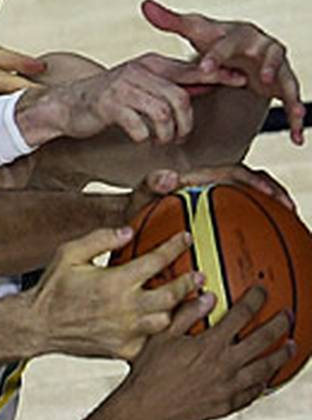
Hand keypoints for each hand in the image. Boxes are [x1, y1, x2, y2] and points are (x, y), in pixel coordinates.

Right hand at [16, 52, 244, 146]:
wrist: (65, 106)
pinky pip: (139, 125)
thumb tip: (205, 86)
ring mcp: (122, 86)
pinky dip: (144, 137)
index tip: (240, 81)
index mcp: (149, 64)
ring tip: (161, 140)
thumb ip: (170, 86)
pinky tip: (141, 139)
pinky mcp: (109, 105)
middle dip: (185, 122)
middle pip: (180, 97)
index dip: (217, 76)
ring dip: (166, 133)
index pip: (190, 69)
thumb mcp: (140, 87)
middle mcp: (138, 70)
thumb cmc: (106, 100)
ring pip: (162, 112)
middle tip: (179, 137)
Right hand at [30, 227, 200, 359]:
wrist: (38, 326)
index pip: (156, 261)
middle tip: (200, 275)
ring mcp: (127, 332)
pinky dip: (159, 331)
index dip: (174, 247)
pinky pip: (152, 340)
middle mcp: (126, 308)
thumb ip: (99, 239)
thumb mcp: (69, 254)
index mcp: (115, 282)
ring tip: (193, 301)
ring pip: (167, 321)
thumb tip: (128, 231)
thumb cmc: (52, 289)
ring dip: (181, 309)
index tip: (185, 239)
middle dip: (189, 282)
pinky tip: (165, 323)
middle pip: (172, 294)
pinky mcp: (125, 350)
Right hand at [84, 287, 294, 419]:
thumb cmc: (149, 374)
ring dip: (281, 354)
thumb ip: (185, 315)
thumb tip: (205, 298)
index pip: (241, 315)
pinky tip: (267, 377)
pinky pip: (254, 392)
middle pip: (262, 340)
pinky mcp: (228, 404)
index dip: (255, 300)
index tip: (261, 292)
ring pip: (265, 367)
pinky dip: (264, 382)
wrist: (147, 408)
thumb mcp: (161, 337)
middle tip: (287, 316)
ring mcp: (229, 386)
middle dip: (279, 324)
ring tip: (289, 346)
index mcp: (209, 345)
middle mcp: (225, 364)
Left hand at [126, 166, 295, 222]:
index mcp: (197, 178)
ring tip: (288, 223)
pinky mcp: (212, 216)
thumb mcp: (138, 196)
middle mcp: (209, 187)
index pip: (233, 172)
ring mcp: (212, 201)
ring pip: (249, 200)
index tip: (270, 193)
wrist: (128, 220)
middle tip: (290, 209)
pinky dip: (254, 226)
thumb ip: (150, 184)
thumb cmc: (134, 208)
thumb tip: (169, 177)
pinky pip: (238, 220)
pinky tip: (266, 247)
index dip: (254, 180)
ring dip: (269, 208)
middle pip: (249, 183)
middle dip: (273, 192)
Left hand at [143, 0, 305, 144]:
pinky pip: (293, 101)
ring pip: (288, 78)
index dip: (216, 55)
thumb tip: (145, 5)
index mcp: (241, 34)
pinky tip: (296, 136)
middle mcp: (264, 47)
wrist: (238, 49)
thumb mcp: (195, 31)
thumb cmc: (214, 39)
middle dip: (269, 66)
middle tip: (262, 79)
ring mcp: (277, 66)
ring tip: (294, 110)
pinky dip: (296, 118)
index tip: (204, 68)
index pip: (228, 43)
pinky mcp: (282, 84)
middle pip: (270, 55)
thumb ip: (171, 21)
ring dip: (291, 93)